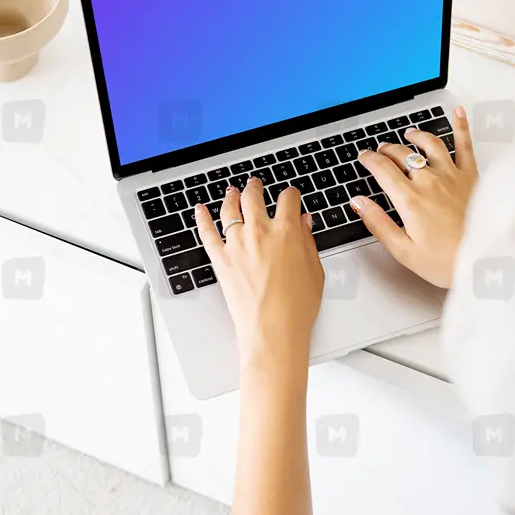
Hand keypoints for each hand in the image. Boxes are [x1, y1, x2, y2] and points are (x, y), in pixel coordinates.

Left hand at [195, 178, 324, 367]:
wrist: (272, 330)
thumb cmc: (296, 306)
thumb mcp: (314, 270)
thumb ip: (307, 241)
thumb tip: (304, 223)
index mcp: (286, 232)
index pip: (288, 199)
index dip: (291, 195)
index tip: (291, 197)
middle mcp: (259, 232)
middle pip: (254, 197)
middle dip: (256, 187)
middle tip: (256, 185)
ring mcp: (237, 244)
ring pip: (230, 210)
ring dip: (232, 197)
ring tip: (233, 192)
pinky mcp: (221, 259)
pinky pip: (207, 232)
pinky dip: (202, 219)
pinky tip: (200, 210)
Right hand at [350, 106, 477, 287]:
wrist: (485, 261)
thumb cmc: (447, 261)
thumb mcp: (403, 250)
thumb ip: (378, 222)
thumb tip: (358, 202)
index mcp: (410, 200)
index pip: (382, 170)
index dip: (369, 160)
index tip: (364, 157)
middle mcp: (430, 182)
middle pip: (403, 155)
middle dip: (387, 150)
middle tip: (381, 151)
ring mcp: (453, 176)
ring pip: (430, 144)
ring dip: (416, 136)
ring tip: (409, 134)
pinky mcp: (472, 177)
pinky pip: (465, 145)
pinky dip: (461, 126)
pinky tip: (458, 113)